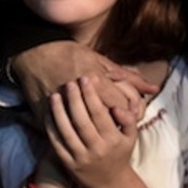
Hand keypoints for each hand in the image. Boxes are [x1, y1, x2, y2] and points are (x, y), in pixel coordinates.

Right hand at [11, 41, 158, 125]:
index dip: (130, 113)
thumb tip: (153, 88)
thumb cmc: (69, 53)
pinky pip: (64, 132)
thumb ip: (128, 77)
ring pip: (84, 130)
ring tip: (101, 132)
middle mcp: (82, 97)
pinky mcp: (46, 115)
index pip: (121, 105)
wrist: (34, 54)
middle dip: (115, 126)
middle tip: (118, 127)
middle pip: (105, 120)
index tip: (131, 115)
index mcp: (96, 80)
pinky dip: (74, 134)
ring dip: (95, 133)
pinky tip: (82, 133)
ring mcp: (63, 108)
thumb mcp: (100, 60)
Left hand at [46, 75, 139, 187]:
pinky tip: (48, 113)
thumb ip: (129, 120)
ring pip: (66, 131)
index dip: (91, 94)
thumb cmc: (120, 154)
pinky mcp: (68, 163)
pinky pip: (57, 143)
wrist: (110, 183)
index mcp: (112, 140)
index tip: (86, 79)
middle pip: (81, 120)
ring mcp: (80, 157)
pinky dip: (51, 127)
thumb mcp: (131, 137)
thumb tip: (117, 106)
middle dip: (74, 99)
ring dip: (59, 111)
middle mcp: (96, 149)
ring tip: (55, 95)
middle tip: (69, 82)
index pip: (99, 113)